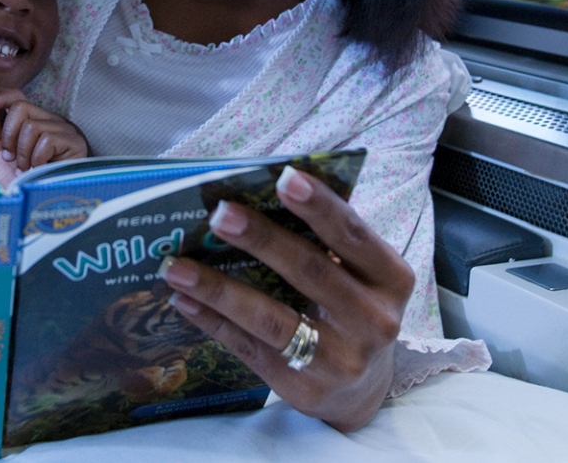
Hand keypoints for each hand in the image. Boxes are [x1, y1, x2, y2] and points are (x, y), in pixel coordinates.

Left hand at [0, 90, 88, 186]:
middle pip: (21, 107)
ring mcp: (64, 130)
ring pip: (32, 126)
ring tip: (27, 168)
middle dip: (8, 136)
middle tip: (11, 158)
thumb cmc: (18, 184)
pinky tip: (40, 169)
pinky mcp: (75, 142)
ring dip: (22, 152)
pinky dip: (37, 158)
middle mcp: (50, 122)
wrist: (35, 210)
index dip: (1, 97)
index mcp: (32, 122)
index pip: (18, 97)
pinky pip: (46, 139)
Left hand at [159, 167, 411, 431]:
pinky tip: (184, 301)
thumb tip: (254, 200)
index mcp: (391, 279)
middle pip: (309, 272)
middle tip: (218, 215)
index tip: (284, 177)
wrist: (362, 389)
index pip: (353, 235)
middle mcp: (374, 321)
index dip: (319, 206)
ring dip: (219, 289)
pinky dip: (214, 322)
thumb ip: (325, 242)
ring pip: (272, 318)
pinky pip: (250, 349)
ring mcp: (341, 360)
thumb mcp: (359, 276)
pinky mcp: (305, 389)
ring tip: (176, 267)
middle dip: (260, 239)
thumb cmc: (351, 308)